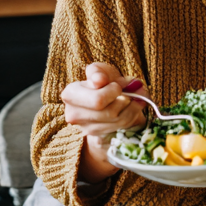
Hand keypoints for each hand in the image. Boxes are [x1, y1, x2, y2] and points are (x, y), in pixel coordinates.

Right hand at [63, 63, 148, 182]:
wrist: (105, 97)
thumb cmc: (102, 81)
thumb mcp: (100, 70)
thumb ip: (98, 72)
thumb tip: (99, 80)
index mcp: (70, 94)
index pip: (98, 100)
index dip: (114, 91)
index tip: (117, 85)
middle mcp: (74, 114)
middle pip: (110, 112)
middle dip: (126, 99)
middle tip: (130, 90)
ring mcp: (86, 128)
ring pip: (119, 120)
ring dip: (133, 106)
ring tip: (134, 96)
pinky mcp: (98, 135)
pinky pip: (123, 126)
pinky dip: (132, 114)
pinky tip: (131, 106)